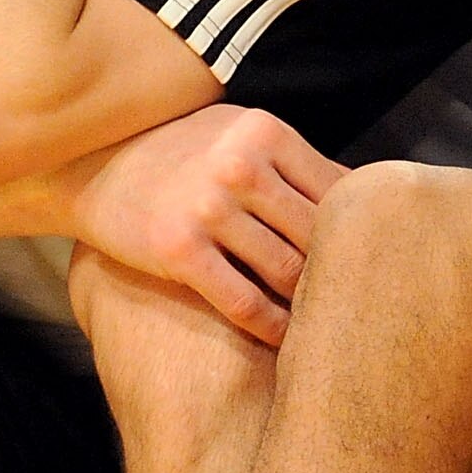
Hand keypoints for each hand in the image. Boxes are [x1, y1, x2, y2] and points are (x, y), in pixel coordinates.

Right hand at [67, 102, 347, 346]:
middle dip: (341, 269)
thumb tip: (366, 194)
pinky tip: (286, 340)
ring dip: (311, 303)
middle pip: (317, 233)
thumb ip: (293, 161)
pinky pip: (244, 301)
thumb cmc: (183, 152)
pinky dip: (272, 326)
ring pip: (287, 270)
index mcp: (265, 132)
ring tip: (331, 325)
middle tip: (361, 301)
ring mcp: (208, 209)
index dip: (360, 229)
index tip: (376, 258)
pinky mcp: (179, 251)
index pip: (338, 189)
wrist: (95, 166)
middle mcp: (239, 167)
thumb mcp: (238, 133)